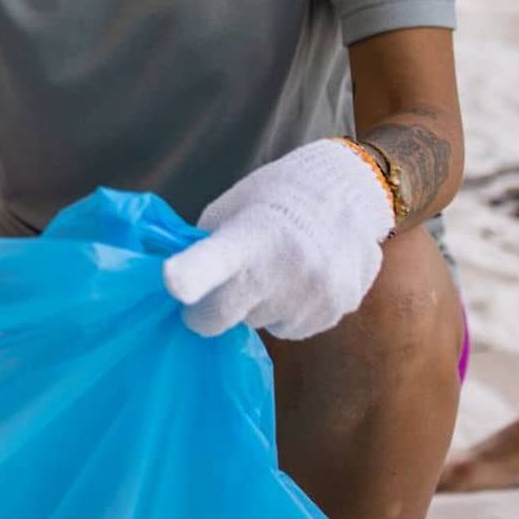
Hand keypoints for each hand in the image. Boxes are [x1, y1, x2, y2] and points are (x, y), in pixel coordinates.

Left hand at [161, 139, 395, 339]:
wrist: (346, 192)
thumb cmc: (273, 197)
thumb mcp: (230, 210)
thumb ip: (206, 249)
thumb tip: (183, 288)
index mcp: (248, 236)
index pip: (215, 260)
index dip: (192, 275)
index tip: (172, 283)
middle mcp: (284, 270)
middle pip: (224, 317)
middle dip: (214, 308)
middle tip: (228, 278)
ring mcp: (314, 295)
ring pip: (262, 324)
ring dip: (261, 304)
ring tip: (280, 266)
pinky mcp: (336, 312)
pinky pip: (293, 326)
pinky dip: (291, 309)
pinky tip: (303, 277)